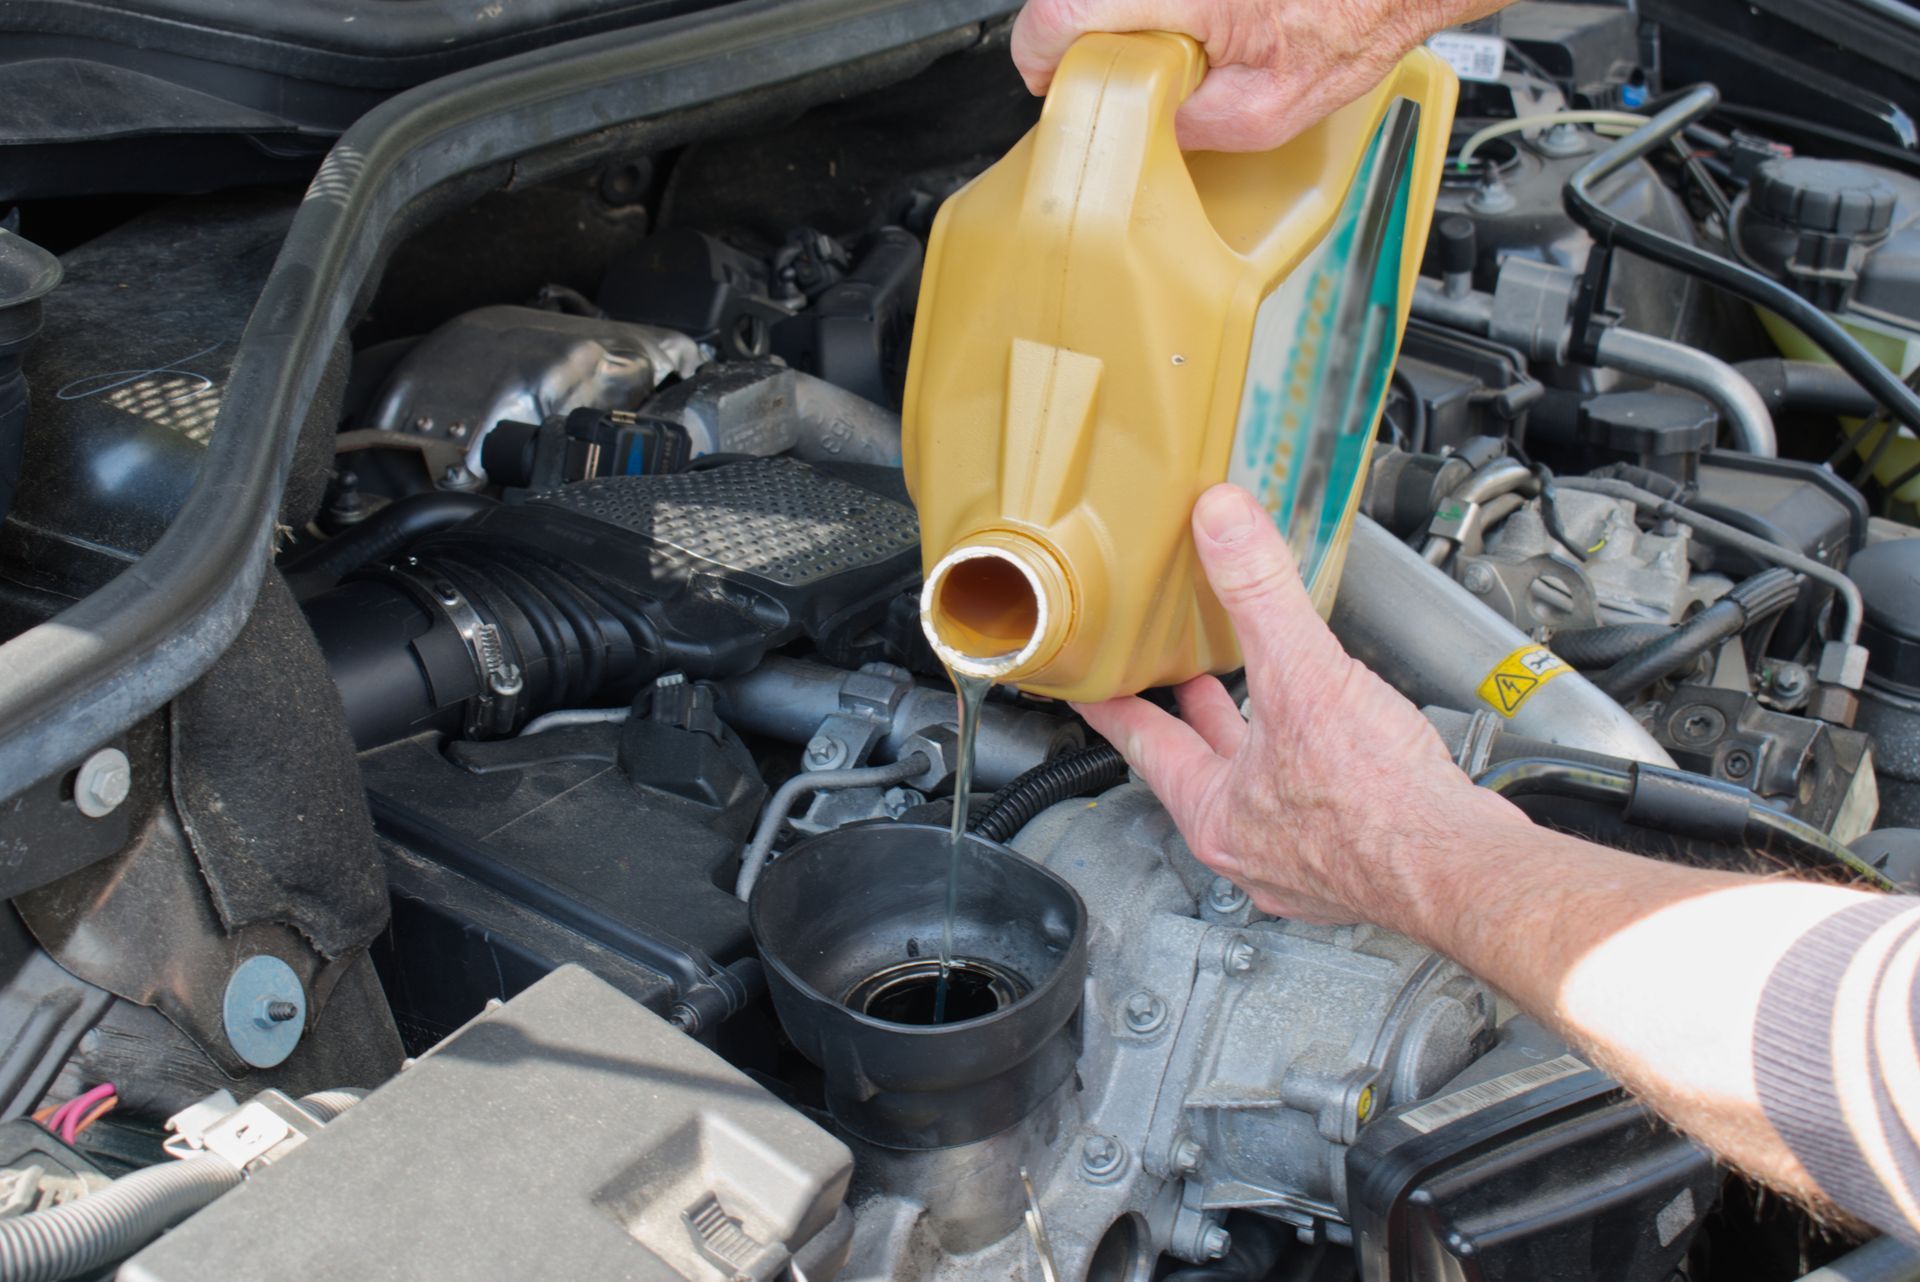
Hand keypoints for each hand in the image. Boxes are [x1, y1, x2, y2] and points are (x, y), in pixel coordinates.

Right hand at [1011, 0, 1503, 150]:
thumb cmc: (1347, 22)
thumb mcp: (1262, 114)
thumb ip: (1182, 125)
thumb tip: (1134, 129)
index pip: (1054, 15)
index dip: (1042, 59)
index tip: (1060, 84)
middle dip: (1088, 43)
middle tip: (1137, 72)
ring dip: (1122, 20)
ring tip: (1182, 43)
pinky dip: (1152, 11)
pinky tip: (1203, 22)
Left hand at [1074, 484, 1523, 926]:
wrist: (1462, 871)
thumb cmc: (1381, 806)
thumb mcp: (1305, 677)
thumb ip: (1260, 593)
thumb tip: (1222, 525)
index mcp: (1215, 813)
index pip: (1142, 745)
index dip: (1115, 706)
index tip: (1091, 689)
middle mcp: (1249, 847)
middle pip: (1200, 767)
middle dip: (1190, 717)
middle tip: (1173, 680)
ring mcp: (1302, 861)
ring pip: (1260, 788)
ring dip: (1255, 739)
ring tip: (1255, 697)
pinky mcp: (1355, 862)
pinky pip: (1315, 803)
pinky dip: (1311, 765)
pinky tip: (1336, 742)